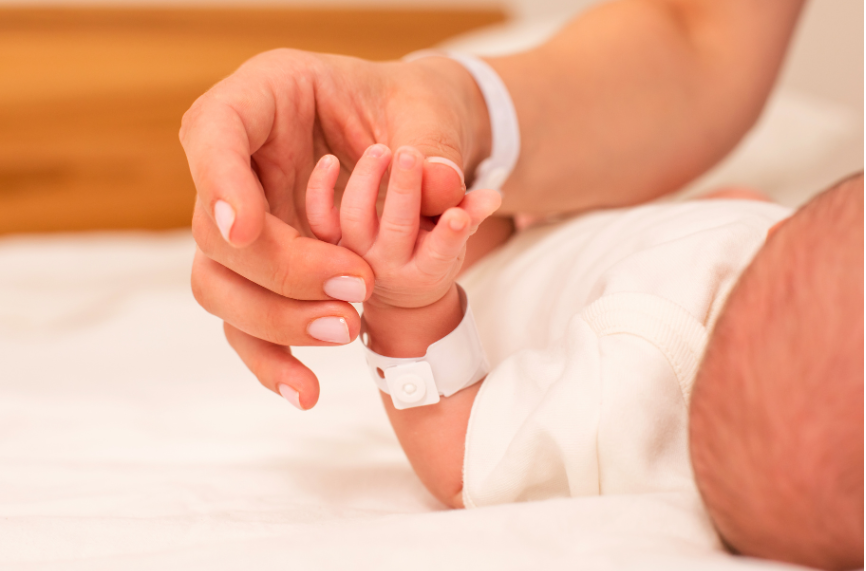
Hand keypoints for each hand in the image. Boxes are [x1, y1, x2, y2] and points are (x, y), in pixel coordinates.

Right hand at [180, 50, 490, 408]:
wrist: (411, 145)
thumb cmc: (411, 110)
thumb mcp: (429, 110)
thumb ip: (435, 145)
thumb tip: (443, 189)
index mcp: (267, 95)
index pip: (215, 130)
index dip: (219, 183)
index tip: (244, 231)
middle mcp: (241, 162)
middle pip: (215, 229)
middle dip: (280, 269)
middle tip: (356, 286)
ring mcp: (244, 220)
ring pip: (219, 285)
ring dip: (274, 321)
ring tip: (346, 331)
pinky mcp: (260, 269)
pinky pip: (246, 319)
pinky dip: (270, 358)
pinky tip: (304, 390)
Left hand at [306, 144, 500, 310]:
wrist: (399, 286)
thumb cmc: (435, 245)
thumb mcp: (459, 232)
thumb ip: (472, 212)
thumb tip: (491, 198)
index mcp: (426, 270)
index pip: (440, 254)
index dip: (450, 236)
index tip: (459, 214)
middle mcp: (388, 268)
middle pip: (397, 230)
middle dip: (404, 192)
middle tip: (410, 155)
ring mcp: (355, 255)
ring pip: (355, 221)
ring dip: (366, 181)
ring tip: (381, 149)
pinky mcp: (330, 241)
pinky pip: (319, 219)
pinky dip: (321, 191)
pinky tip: (330, 161)